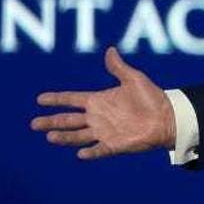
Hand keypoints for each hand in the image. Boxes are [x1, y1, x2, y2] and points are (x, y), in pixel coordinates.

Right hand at [31, 46, 175, 159]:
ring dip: (65, 137)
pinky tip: (80, 153)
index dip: (56, 99)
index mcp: (99, 100)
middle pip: (69, 120)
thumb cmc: (152, 98)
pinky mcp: (115, 144)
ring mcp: (105, 131)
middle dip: (52, 122)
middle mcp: (98, 117)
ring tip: (50, 136)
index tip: (40, 99)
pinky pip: (100, 150)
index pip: (72, 99)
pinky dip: (91, 152)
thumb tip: (110, 50)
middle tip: (34, 124)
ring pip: (78, 136)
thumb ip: (119, 67)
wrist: (168, 117)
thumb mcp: (134, 79)